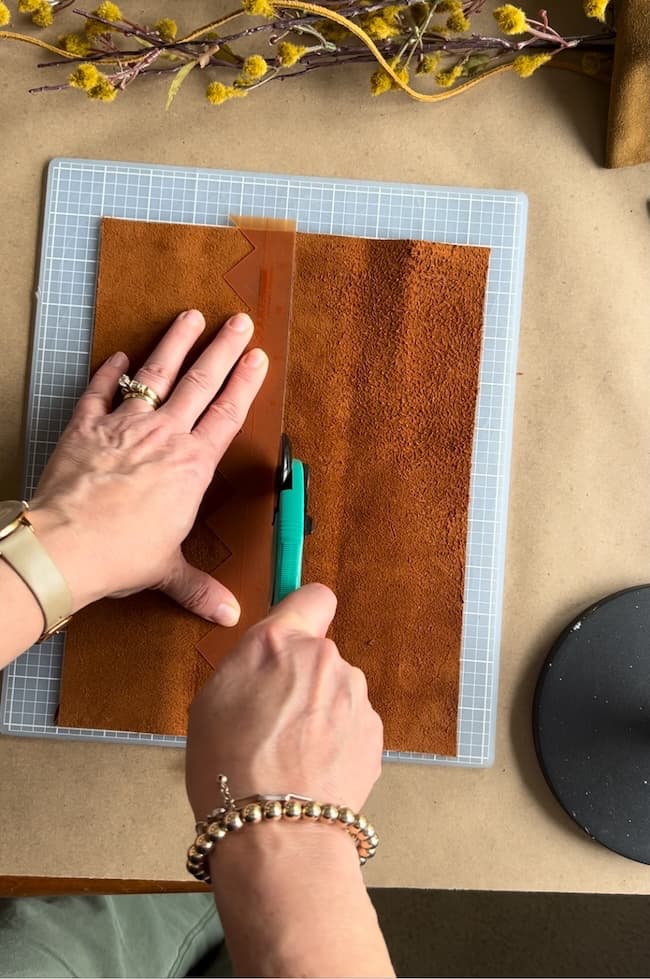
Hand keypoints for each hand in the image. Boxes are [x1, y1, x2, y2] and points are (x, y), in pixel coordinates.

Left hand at [29, 309, 267, 625]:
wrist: (67, 546)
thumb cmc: (121, 555)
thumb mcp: (167, 571)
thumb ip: (198, 587)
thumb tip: (228, 614)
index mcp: (192, 466)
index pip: (227, 414)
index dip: (245, 383)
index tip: (257, 357)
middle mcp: (164, 436)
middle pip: (200, 382)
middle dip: (223, 349)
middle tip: (239, 322)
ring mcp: (125, 426)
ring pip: (156, 374)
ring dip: (175, 343)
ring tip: (190, 316)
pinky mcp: (86, 426)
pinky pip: (100, 392)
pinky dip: (107, 373)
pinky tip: (116, 358)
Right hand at [186, 583, 382, 819]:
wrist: (278, 834)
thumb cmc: (230, 770)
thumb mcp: (210, 701)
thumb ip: (248, 664)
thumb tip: (267, 660)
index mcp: (279, 642)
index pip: (313, 595)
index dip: (304, 612)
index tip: (294, 633)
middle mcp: (324, 658)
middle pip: (319, 654)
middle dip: (302, 677)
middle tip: (272, 719)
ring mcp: (356, 695)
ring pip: (337, 691)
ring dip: (322, 711)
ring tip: (292, 754)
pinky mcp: (374, 732)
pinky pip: (352, 725)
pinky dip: (337, 741)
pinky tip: (312, 771)